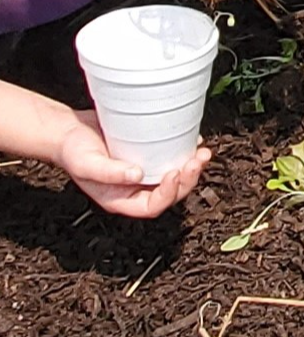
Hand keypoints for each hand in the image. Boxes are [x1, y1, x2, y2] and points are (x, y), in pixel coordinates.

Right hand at [58, 113, 209, 217]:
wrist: (69, 131)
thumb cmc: (73, 151)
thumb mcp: (86, 163)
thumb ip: (109, 172)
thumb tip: (137, 175)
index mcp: (121, 198)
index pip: (151, 206)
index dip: (167, 194)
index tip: (174, 174)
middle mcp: (135, 188)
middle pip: (169, 193)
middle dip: (187, 180)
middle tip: (197, 160)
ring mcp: (144, 171)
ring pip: (174, 176)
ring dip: (191, 167)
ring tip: (202, 152)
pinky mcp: (149, 154)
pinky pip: (171, 158)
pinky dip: (184, 151)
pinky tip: (192, 140)